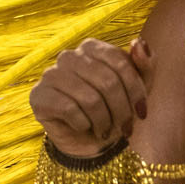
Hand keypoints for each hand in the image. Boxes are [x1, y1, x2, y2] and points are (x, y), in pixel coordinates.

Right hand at [30, 38, 153, 158]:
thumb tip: (138, 42)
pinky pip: (69, 109)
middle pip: (107, 82)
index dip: (135, 90)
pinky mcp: (39, 96)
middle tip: (125, 127)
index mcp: (92, 47)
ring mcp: (50, 74)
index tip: (142, 112)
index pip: (120, 63)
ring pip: (89, 98)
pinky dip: (84, 124)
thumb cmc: (115, 109)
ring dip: (104, 120)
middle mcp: (68, 56)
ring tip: (106, 130)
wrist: (89, 141)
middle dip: (121, 110)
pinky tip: (85, 127)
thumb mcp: (139, 88)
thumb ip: (145, 64)